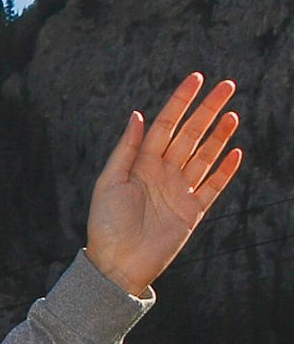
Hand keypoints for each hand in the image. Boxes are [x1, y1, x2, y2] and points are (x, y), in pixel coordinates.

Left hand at [85, 76, 240, 296]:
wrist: (117, 264)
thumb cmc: (106, 224)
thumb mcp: (110, 182)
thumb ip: (127, 149)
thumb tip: (139, 115)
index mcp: (141, 163)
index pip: (166, 124)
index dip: (181, 101)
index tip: (197, 79)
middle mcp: (163, 173)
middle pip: (190, 134)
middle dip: (208, 110)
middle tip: (228, 86)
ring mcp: (179, 191)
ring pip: (204, 156)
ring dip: (219, 135)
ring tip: (233, 114)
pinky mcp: (192, 212)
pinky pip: (213, 187)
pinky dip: (225, 171)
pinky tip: (236, 152)